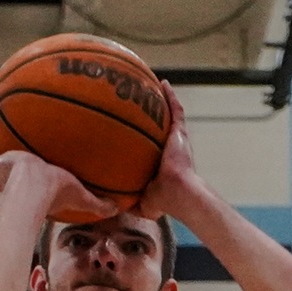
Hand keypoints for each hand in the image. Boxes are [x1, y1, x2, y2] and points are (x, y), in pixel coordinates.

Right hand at [0, 137, 110, 224]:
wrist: (34, 186)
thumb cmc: (55, 193)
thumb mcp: (81, 195)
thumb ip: (98, 202)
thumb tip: (119, 209)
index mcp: (29, 195)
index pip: (26, 196)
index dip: (24, 195)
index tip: (20, 192)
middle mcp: (12, 188)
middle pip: (0, 186)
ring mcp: (4, 175)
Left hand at [134, 85, 204, 222]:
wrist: (177, 192)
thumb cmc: (164, 200)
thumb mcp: (141, 202)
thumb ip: (128, 202)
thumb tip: (111, 207)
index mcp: (159, 162)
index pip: (147, 146)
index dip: (139, 138)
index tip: (126, 129)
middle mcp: (167, 148)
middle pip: (157, 127)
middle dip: (148, 115)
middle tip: (134, 101)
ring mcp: (175, 139)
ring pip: (167, 115)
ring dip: (160, 101)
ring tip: (148, 85)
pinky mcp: (180, 133)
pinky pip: (175, 110)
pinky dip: (170, 97)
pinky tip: (163, 83)